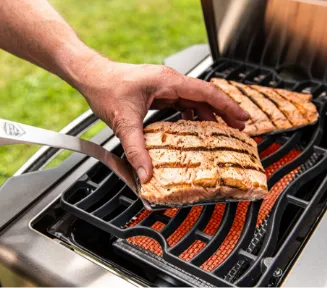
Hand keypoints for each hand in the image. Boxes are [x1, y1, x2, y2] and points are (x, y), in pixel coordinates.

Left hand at [73, 56, 248, 182]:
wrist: (92, 77)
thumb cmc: (106, 89)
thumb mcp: (124, 122)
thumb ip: (136, 150)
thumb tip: (146, 173)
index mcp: (167, 82)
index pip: (206, 92)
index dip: (227, 106)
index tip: (242, 117)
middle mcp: (169, 82)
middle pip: (205, 96)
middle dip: (223, 111)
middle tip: (239, 127)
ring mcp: (164, 86)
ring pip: (195, 99)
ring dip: (208, 114)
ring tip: (220, 129)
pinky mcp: (158, 92)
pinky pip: (182, 102)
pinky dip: (192, 114)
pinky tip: (193, 126)